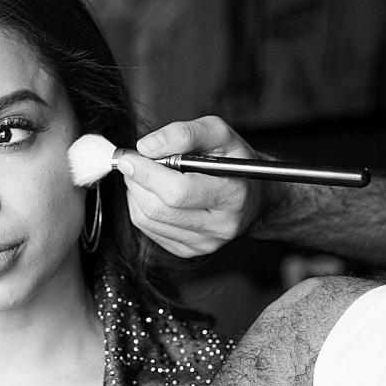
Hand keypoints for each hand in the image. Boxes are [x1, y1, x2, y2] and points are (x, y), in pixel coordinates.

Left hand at [118, 115, 266, 257]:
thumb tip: (146, 147)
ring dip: (136, 193)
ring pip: (148, 220)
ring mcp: (205, 243)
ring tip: (144, 175)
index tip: (130, 157)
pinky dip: (141, 207)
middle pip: (159, 209)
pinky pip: (149, 230)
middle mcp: (221, 225)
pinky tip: (153, 193)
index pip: (178, 191)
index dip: (147, 173)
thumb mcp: (219, 133)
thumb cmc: (234, 161)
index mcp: (233, 195)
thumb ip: (184, 134)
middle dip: (137, 182)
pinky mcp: (190, 251)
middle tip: (133, 163)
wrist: (255, 195)